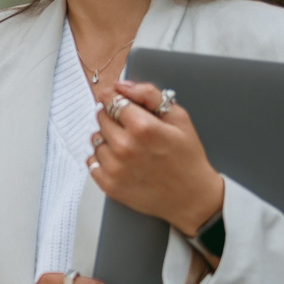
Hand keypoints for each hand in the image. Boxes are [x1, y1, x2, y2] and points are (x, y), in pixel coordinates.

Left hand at [87, 79, 224, 237]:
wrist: (192, 198)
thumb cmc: (187, 157)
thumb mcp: (179, 118)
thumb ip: (149, 95)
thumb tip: (122, 85)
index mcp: (142, 127)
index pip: (110, 100)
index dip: (113, 97)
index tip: (117, 100)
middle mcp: (124, 147)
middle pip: (101, 117)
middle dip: (113, 117)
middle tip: (131, 127)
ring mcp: (114, 167)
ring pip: (96, 139)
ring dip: (108, 138)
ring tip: (130, 146)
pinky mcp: (108, 185)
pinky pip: (92, 160)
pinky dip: (102, 158)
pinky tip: (121, 160)